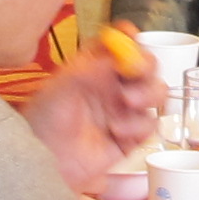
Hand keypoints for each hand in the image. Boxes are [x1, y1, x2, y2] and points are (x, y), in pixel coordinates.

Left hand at [24, 36, 164, 197]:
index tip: (132, 40)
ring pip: (155, 92)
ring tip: (128, 102)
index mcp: (94, 66)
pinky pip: (150, 124)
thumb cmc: (43, 123)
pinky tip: (118, 131)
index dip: (130, 38)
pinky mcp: (131, 135)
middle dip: (145, 66)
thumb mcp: (60, 88)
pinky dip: (139, 126)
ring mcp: (123, 110)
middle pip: (145, 65)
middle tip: (135, 72)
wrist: (43, 161)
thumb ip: (89, 70)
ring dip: (148, 94)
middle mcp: (112, 85)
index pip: (120, 43)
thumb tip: (117, 55)